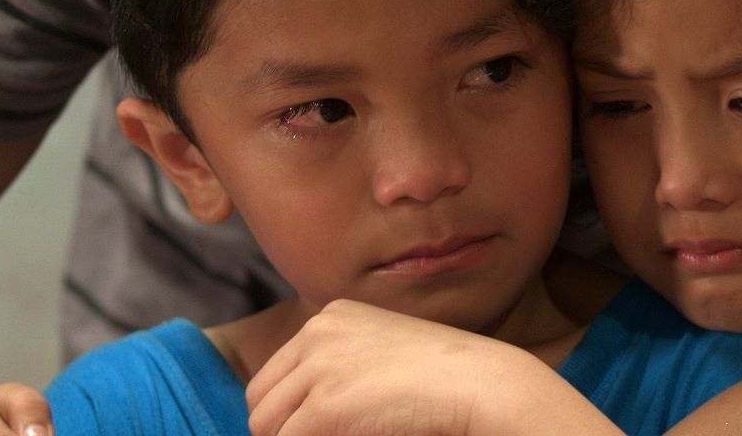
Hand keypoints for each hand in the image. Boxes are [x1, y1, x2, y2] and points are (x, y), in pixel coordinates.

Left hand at [246, 299, 615, 435]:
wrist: (479, 382)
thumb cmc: (445, 377)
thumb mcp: (383, 353)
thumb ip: (341, 368)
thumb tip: (302, 411)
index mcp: (331, 316)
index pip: (275, 374)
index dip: (287, 411)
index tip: (312, 429)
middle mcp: (317, 331)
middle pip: (262, 400)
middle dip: (282, 430)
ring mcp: (319, 367)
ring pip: (266, 427)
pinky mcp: (325, 406)